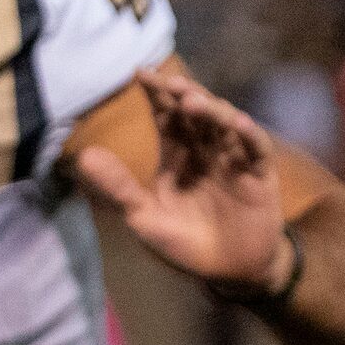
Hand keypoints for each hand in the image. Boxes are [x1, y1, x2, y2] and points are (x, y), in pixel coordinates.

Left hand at [73, 68, 290, 296]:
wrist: (229, 270)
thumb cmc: (186, 243)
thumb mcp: (145, 218)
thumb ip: (119, 187)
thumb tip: (84, 155)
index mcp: (177, 156)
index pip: (165, 117)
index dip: (155, 96)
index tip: (139, 74)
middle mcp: (205, 150)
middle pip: (196, 112)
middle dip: (183, 94)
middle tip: (168, 83)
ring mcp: (234, 158)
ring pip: (225, 122)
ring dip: (211, 109)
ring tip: (191, 102)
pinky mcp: (259, 173)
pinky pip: (256, 147)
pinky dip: (248, 133)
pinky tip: (237, 123)